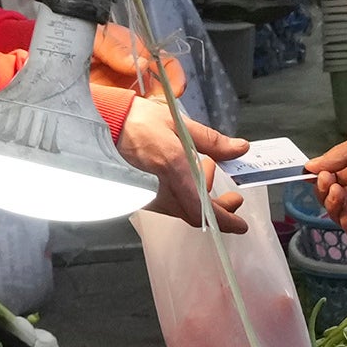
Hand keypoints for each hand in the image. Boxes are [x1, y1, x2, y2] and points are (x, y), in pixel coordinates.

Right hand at [109, 84, 247, 227]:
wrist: (105, 122)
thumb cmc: (139, 120)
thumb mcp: (180, 123)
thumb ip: (212, 141)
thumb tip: (240, 149)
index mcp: (174, 169)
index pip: (203, 208)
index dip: (225, 221)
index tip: (241, 226)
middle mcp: (161, 187)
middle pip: (195, 214)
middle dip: (218, 209)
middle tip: (233, 197)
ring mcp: (149, 194)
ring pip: (183, 209)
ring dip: (201, 197)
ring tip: (208, 171)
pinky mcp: (142, 194)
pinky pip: (170, 202)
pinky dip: (186, 193)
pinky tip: (188, 174)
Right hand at [305, 126, 346, 239]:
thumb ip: (339, 157)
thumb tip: (310, 166)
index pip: (334, 180)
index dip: (322, 178)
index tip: (314, 172)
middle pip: (334, 200)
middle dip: (325, 191)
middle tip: (327, 181)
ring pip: (342, 217)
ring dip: (333, 205)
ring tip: (337, 190)